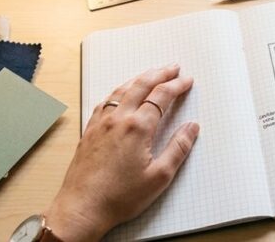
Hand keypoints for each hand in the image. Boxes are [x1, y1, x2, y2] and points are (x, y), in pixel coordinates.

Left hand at [44, 64, 199, 241]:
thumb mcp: (159, 176)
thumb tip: (192, 127)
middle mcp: (118, 119)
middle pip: (142, 85)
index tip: (187, 80)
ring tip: (151, 74)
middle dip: (160, 73)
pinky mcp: (90, 131)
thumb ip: (178, 148)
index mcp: (137, 127)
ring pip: (122, 89)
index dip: (177, 85)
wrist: (82, 207)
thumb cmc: (119, 197)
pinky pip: (106, 101)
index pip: (161, 96)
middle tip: (173, 67)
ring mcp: (101, 123)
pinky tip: (121, 93)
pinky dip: (119, 90)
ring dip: (139, 78)